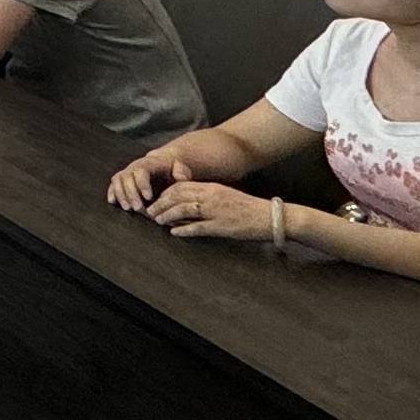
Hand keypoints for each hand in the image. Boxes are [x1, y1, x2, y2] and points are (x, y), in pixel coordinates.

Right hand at [107, 145, 195, 210]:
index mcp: (148, 163)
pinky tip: (113, 201)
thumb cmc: (172, 169)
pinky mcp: (123, 179)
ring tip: (128, 208)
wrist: (164, 164)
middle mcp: (134, 166)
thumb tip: (180, 178)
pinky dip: (112, 192)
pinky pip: (113, 183)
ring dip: (121, 195)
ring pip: (117, 180)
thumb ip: (181, 172)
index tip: (148, 197)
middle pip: (126, 177)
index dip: (142, 184)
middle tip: (138, 208)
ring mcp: (127, 172)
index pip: (140, 171)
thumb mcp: (180, 168)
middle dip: (131, 194)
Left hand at [147, 178, 286, 244]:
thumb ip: (206, 196)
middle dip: (160, 204)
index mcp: (212, 187)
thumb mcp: (224, 195)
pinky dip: (183, 230)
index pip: (181, 186)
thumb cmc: (247, 207)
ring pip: (183, 209)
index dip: (165, 193)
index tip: (156, 200)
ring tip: (157, 221)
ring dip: (167, 215)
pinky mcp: (221, 226)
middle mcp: (211, 196)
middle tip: (150, 212)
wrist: (269, 216)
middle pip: (177, 196)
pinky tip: (174, 233)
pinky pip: (197, 227)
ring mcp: (215, 211)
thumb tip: (186, 203)